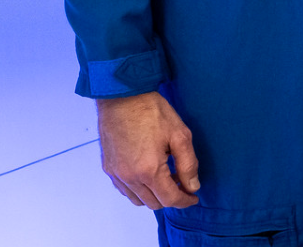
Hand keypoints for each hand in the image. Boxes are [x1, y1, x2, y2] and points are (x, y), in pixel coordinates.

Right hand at [98, 92, 199, 208]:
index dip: (185, 201)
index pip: (169, 199)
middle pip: (153, 203)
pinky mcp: (108, 168)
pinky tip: (149, 174)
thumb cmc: (153, 113)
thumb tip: (193, 186)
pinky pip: (125, 190)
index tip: (194, 196)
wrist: (122, 98)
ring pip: (137, 199)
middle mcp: (129, 177)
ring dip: (154, 195)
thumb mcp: (180, 135)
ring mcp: (116, 174)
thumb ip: (188, 164)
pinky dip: (139, 190)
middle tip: (183, 183)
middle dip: (171, 198)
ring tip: (167, 177)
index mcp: (149, 171)